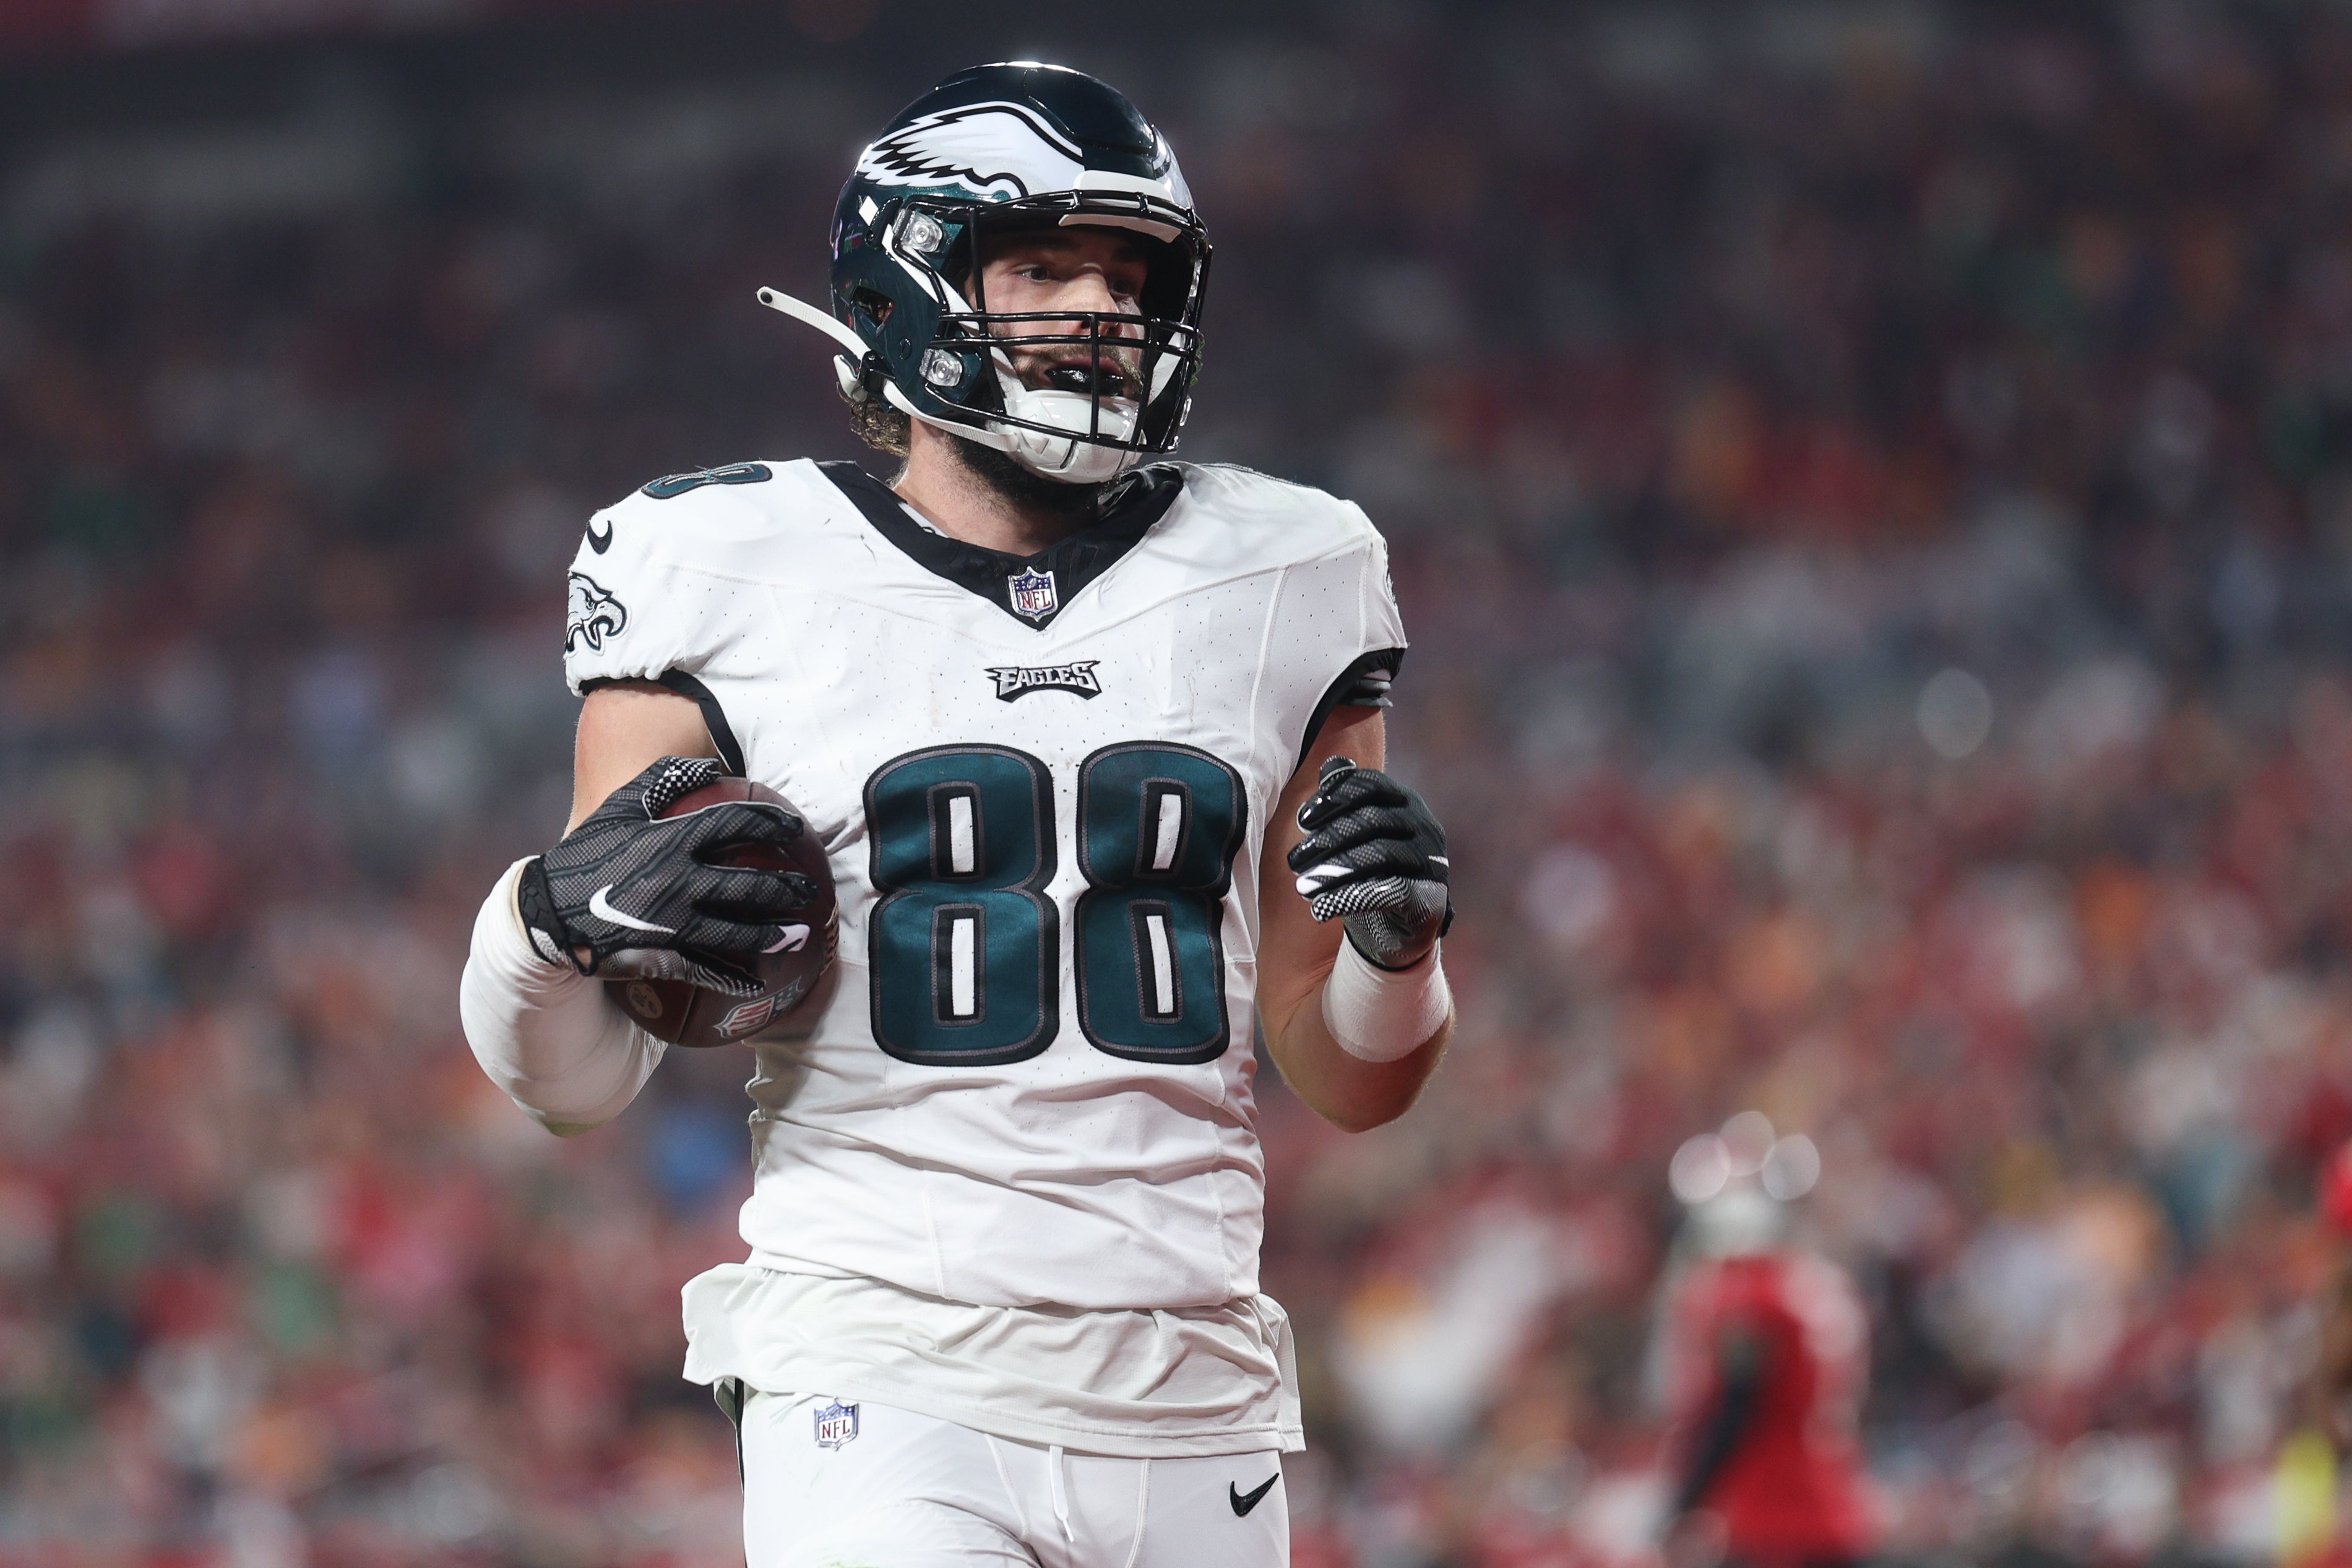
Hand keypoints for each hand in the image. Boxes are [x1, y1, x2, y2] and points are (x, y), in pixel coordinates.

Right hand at [517, 756, 818, 995]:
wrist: (544, 911)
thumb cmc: (585, 852)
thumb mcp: (619, 806)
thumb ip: (664, 779)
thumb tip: (710, 764)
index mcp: (668, 839)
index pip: (734, 823)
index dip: (770, 822)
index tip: (795, 828)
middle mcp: (675, 880)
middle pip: (746, 883)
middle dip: (785, 888)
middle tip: (810, 890)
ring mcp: (669, 922)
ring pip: (734, 931)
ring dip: (772, 936)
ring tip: (799, 936)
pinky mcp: (658, 954)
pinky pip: (704, 970)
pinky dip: (732, 978)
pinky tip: (758, 984)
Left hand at [1285, 757, 1450, 969]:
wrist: (1397, 928)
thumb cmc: (1371, 873)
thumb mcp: (1355, 836)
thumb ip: (1345, 802)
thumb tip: (1330, 765)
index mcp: (1405, 802)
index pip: (1372, 785)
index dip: (1335, 797)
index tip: (1302, 820)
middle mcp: (1424, 826)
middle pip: (1372, 820)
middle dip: (1327, 839)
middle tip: (1293, 860)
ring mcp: (1431, 862)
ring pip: (1380, 855)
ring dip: (1335, 871)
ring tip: (1302, 887)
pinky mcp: (1429, 897)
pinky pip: (1388, 892)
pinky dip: (1350, 898)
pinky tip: (1321, 908)